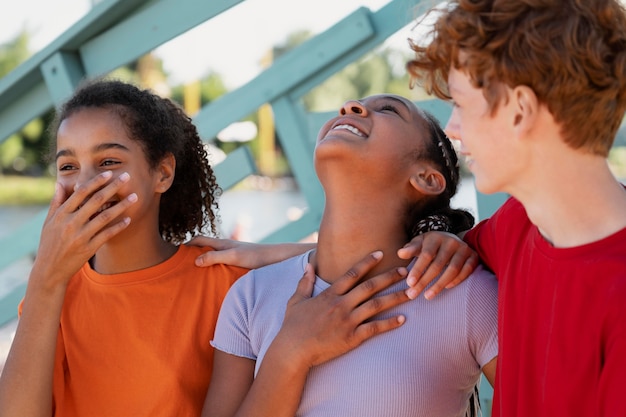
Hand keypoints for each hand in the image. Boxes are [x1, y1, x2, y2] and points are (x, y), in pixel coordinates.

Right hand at [30, 171, 136, 289]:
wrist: (50, 270)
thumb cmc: (49, 243)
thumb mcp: (48, 222)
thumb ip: (56, 202)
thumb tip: (60, 183)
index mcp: (61, 214)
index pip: (81, 192)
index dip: (96, 181)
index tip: (109, 172)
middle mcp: (71, 223)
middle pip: (96, 201)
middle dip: (113, 187)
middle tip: (126, 177)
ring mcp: (81, 236)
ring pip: (105, 216)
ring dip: (121, 205)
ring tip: (135, 197)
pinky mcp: (89, 248)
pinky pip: (107, 234)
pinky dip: (118, 226)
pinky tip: (128, 219)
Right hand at [189, 236, 313, 268]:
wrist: (276, 259)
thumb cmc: (256, 256)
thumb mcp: (233, 256)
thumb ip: (214, 257)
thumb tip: (195, 261)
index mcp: (222, 243)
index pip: (198, 240)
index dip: (185, 245)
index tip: (171, 252)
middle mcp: (225, 247)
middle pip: (203, 248)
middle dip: (191, 254)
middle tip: (178, 266)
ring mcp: (232, 255)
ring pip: (212, 256)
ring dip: (202, 262)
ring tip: (192, 275)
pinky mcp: (238, 263)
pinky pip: (221, 265)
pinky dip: (213, 268)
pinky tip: (212, 280)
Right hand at [270, 251, 408, 368]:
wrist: (293, 350)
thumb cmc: (293, 326)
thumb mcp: (296, 300)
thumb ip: (304, 282)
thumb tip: (309, 266)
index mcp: (330, 294)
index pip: (352, 273)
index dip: (367, 262)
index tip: (381, 253)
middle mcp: (341, 305)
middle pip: (370, 287)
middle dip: (389, 277)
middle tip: (405, 270)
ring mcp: (348, 321)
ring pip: (377, 305)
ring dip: (395, 297)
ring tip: (411, 292)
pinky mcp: (352, 337)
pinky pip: (374, 328)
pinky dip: (389, 324)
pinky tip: (402, 319)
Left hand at [397, 231, 477, 299]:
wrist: (452, 239)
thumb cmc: (430, 244)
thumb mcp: (419, 243)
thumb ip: (410, 249)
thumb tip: (400, 253)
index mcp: (436, 237)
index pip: (426, 255)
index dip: (418, 269)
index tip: (409, 283)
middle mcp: (451, 242)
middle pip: (437, 265)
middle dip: (424, 281)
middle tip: (413, 294)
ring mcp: (464, 249)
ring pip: (452, 270)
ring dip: (439, 285)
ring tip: (427, 296)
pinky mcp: (473, 256)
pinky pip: (466, 271)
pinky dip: (457, 280)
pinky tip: (446, 288)